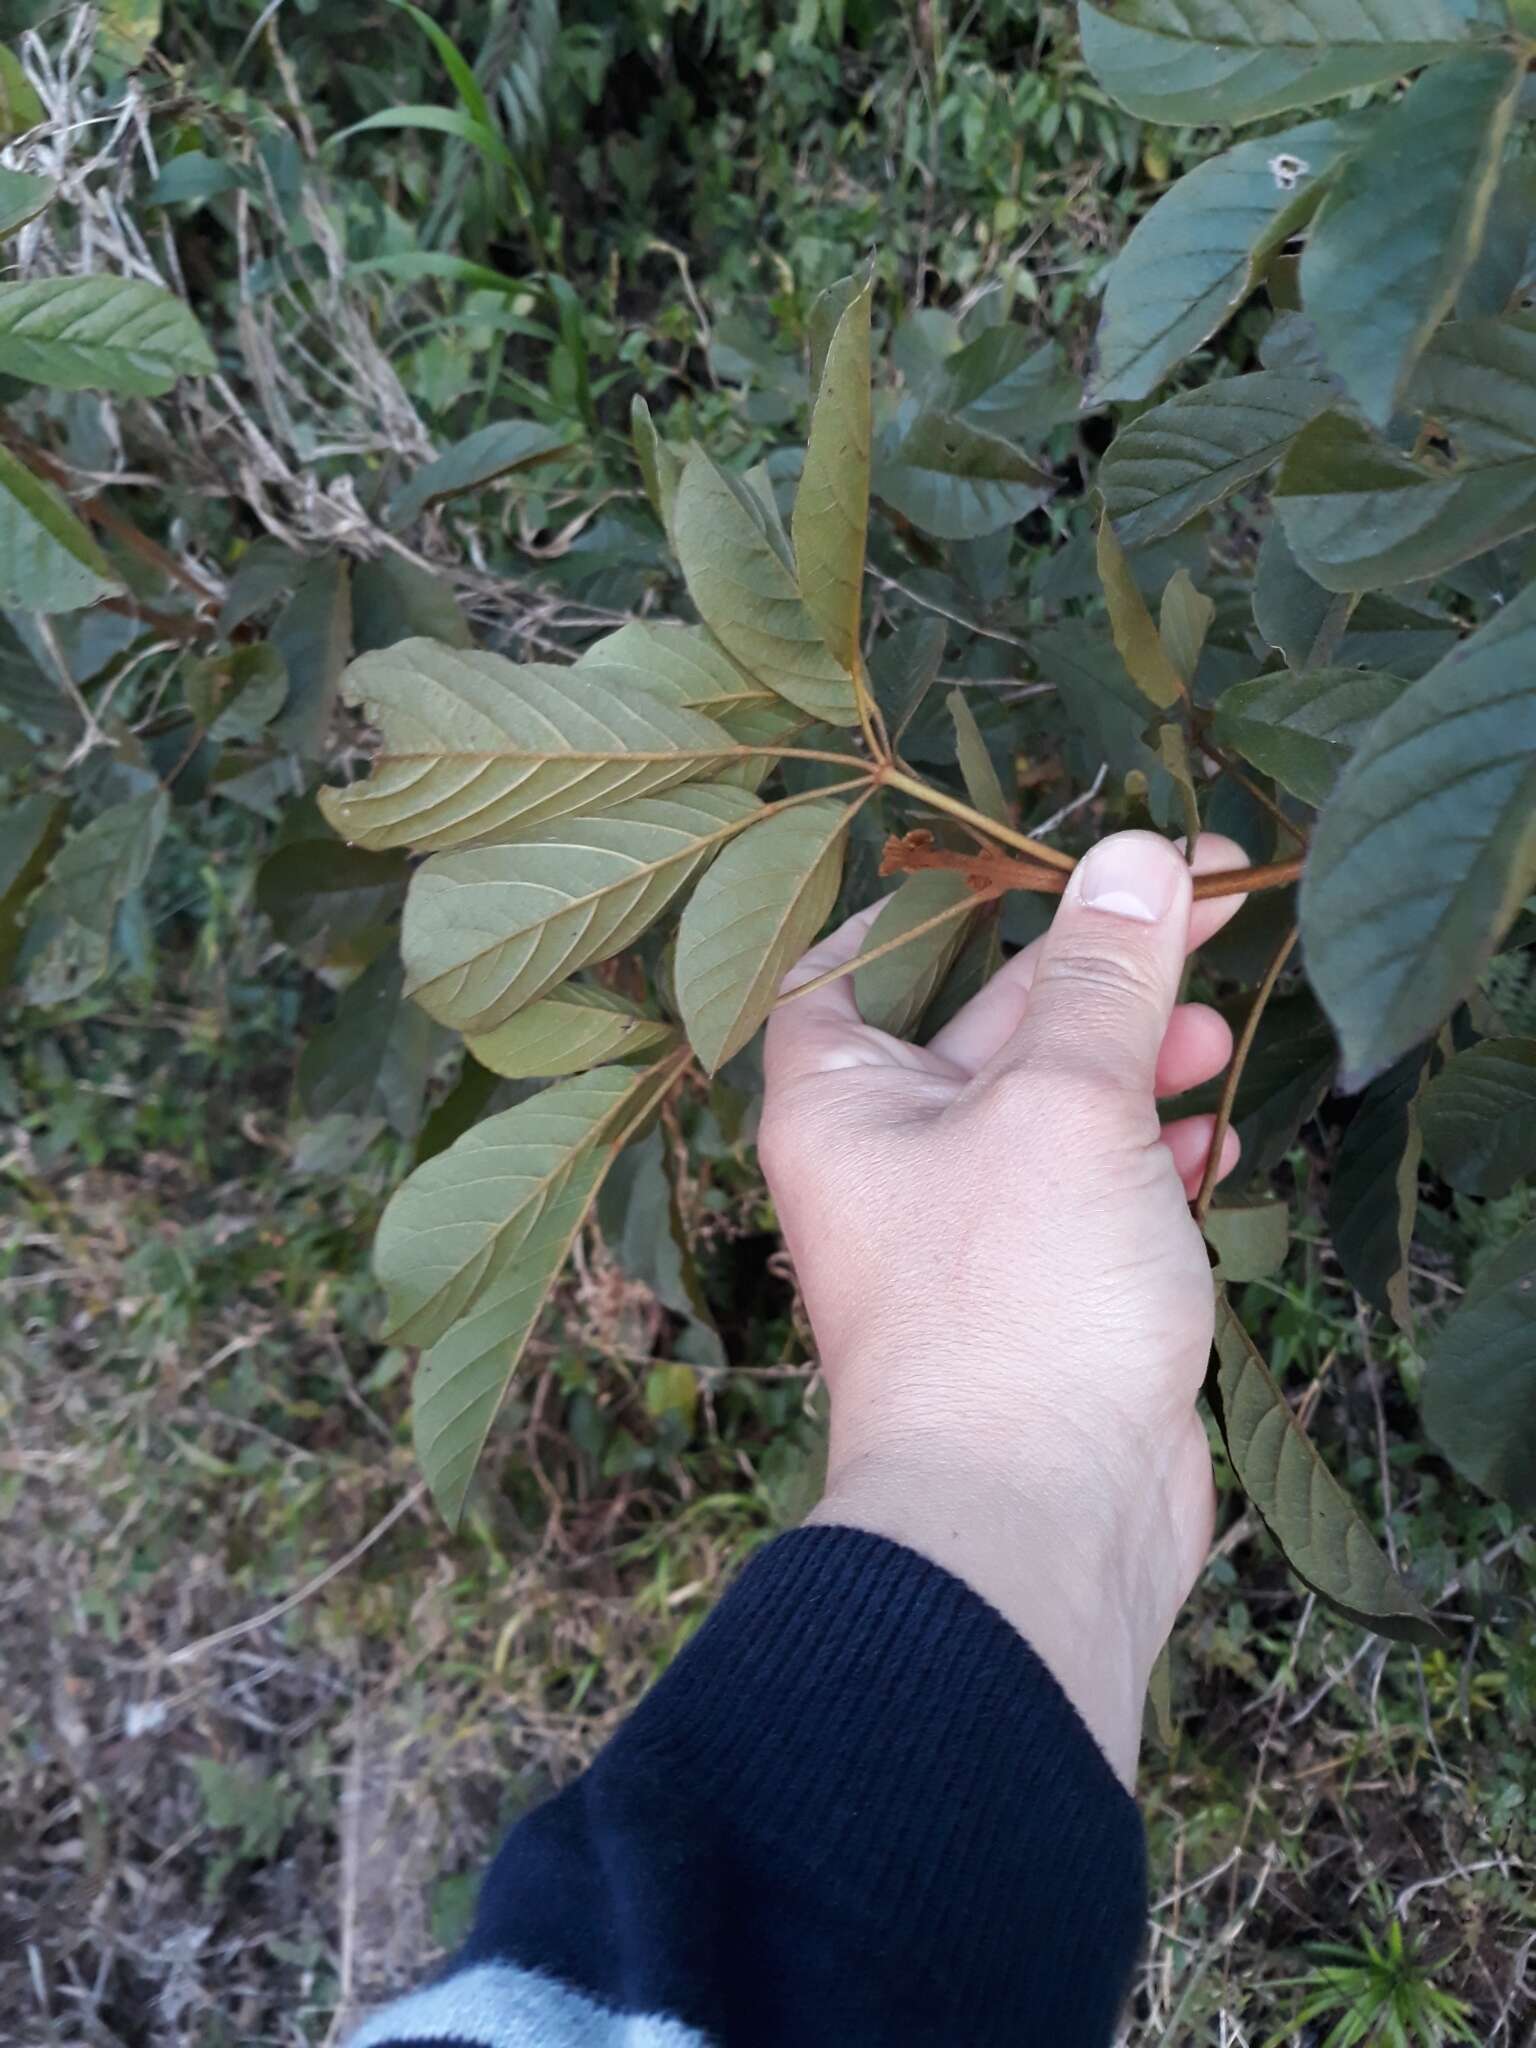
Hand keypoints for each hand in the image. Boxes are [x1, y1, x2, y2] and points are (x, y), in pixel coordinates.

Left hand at [760, 830, 1247, 1784]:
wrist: (1035, 1523)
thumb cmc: (1010, 1303)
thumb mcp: (1065, 1105)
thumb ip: (1104, 979)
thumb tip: (1134, 855)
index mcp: (838, 1101)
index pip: (844, 965)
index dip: (917, 905)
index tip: (1007, 861)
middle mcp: (888, 1159)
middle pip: (986, 1024)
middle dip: (1092, 977)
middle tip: (1198, 913)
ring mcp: (968, 1233)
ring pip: (1055, 1111)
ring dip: (1136, 1067)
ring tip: (1216, 1042)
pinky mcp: (1044, 1294)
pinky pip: (1096, 1195)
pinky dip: (1151, 1164)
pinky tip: (1211, 1156)